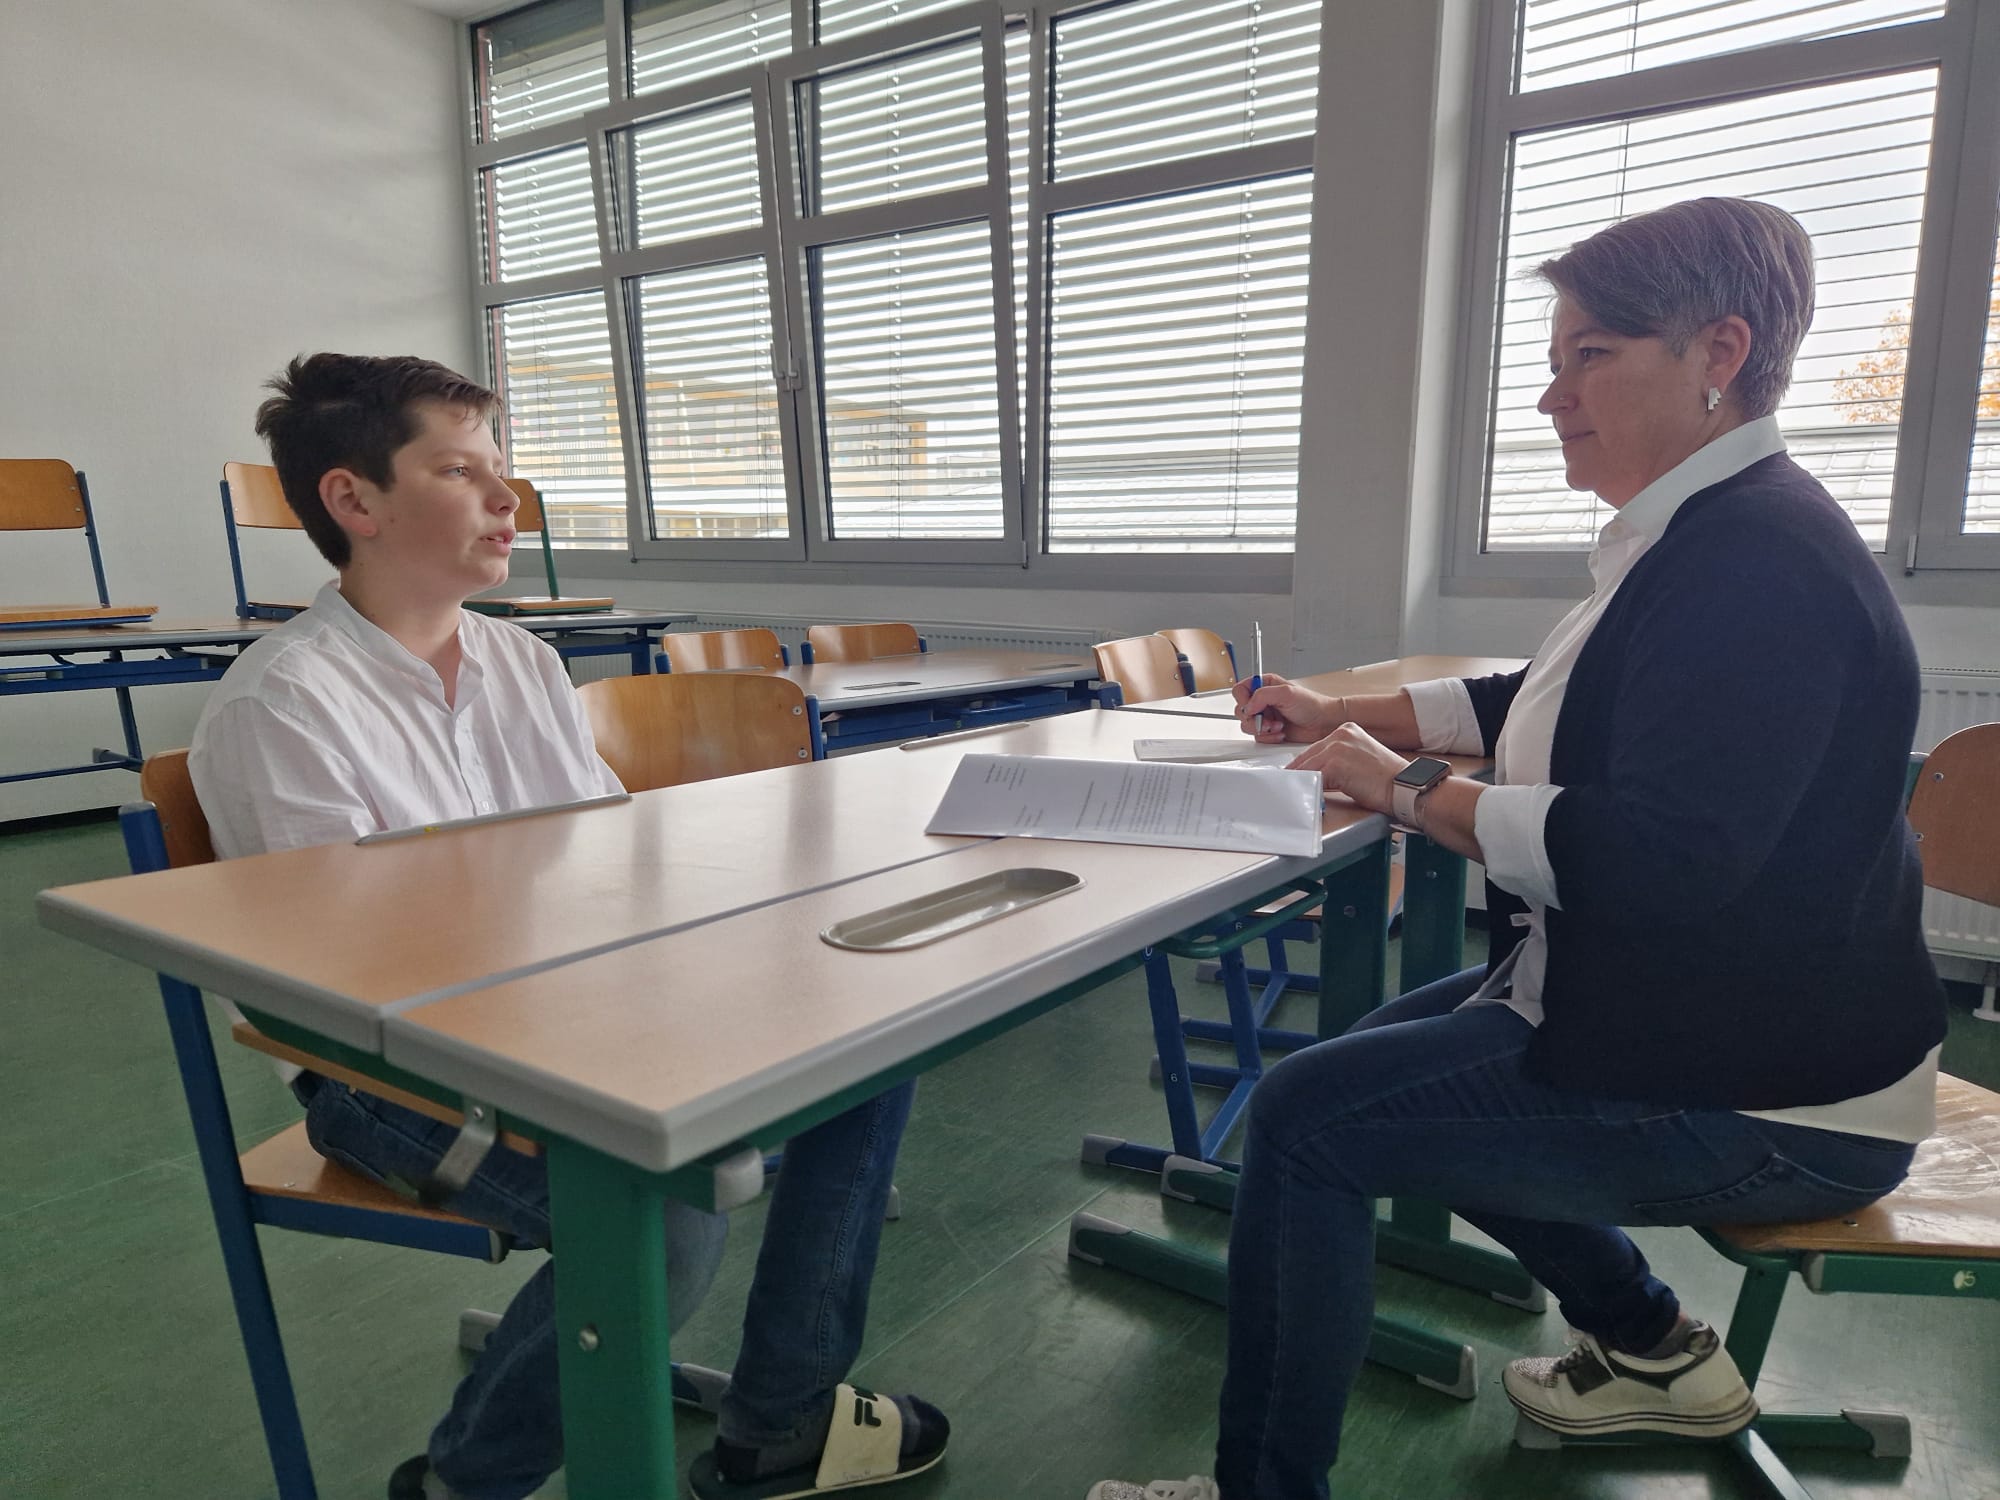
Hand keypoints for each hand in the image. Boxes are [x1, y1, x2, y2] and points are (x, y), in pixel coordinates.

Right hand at [1232, 672, 1340, 743]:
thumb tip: (1248, 706)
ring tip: (1278, 726)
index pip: (1240, 690)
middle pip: (1241, 710)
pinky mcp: (1269, 731)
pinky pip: (1258, 737)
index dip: (1243, 700)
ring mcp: (1265, 717)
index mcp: (1265, 685)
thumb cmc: (1312, 705)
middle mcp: (1263, 701)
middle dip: (1254, 718)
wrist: (1324, 724)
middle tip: (1268, 719)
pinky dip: (1269, 737)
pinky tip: (1281, 733)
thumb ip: (1263, 695)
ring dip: (1262, 729)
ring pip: (1247, 726)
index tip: (1253, 707)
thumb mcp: (1287, 693)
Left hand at [1284, 723, 1408, 813]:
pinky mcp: (1335, 764)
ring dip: (1300, 785)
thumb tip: (1315, 774)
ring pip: (1306, 768)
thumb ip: (1338, 761)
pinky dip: (1307, 791)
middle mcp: (1340, 734)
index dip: (1303, 765)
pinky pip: (1313, 780)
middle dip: (1297, 775)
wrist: (1405, 786)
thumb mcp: (1358, 761)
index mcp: (1346, 730)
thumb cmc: (1387, 780)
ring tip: (1292, 796)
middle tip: (1286, 788)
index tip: (1294, 777)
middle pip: (1306, 757)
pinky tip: (1304, 799)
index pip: (1315, 748)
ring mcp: (1337, 748)